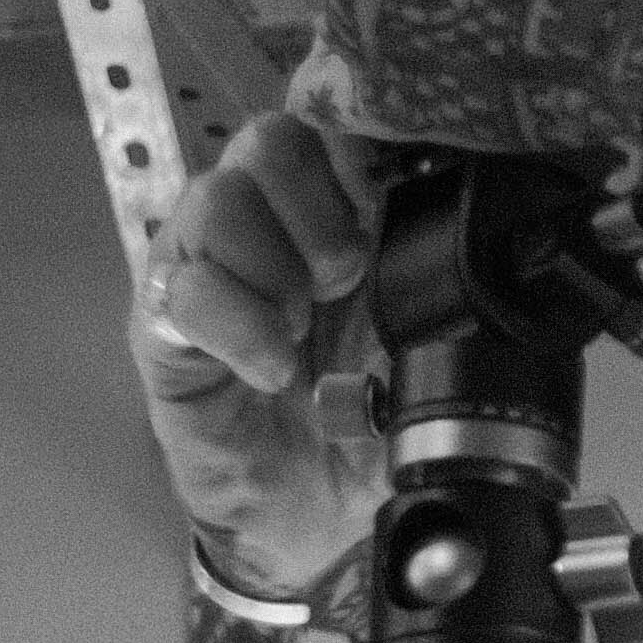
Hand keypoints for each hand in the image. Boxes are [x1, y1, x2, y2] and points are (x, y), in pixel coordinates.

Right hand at [130, 89, 392, 600]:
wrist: (312, 516)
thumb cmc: (365, 429)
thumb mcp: (426, 359)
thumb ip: (443, 296)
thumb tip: (478, 250)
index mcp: (337, 218)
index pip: (331, 126)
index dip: (358, 150)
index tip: (384, 208)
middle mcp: (269, 226)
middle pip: (269, 139)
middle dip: (316, 204)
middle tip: (345, 276)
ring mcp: (210, 265)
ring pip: (219, 198)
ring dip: (274, 263)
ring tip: (302, 326)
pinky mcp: (163, 320)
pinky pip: (185, 284)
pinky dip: (239, 325)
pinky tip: (271, 369)